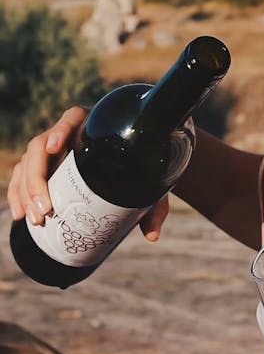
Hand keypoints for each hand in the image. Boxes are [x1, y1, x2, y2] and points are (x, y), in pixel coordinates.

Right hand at [6, 107, 169, 241]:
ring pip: (28, 163)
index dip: (60, 129)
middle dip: (36, 179)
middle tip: (45, 211)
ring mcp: (53, 151)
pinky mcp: (46, 167)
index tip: (56, 148)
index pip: (72, 118)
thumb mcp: (153, 185)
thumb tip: (152, 235)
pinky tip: (21, 215)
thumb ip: (155, 206)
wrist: (140, 170)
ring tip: (35, 219)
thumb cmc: (145, 171)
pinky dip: (18, 195)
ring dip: (25, 191)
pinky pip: (23, 177)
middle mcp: (68, 134)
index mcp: (95, 125)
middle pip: (41, 146)